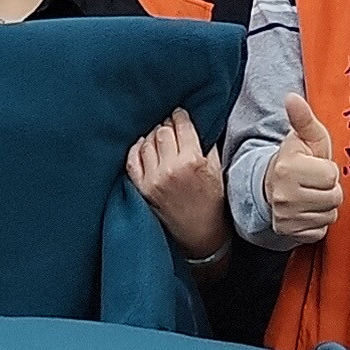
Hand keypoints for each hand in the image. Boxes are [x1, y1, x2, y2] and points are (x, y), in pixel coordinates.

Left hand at [125, 111, 228, 256]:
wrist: (200, 235)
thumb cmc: (212, 202)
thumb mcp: (217, 170)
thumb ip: (207, 144)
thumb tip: (196, 123)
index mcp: (193, 161)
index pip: (181, 125)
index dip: (180, 116)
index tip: (180, 115)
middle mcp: (170, 168)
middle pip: (162, 131)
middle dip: (167, 125)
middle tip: (171, 126)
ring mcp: (153, 179)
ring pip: (146, 142)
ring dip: (153, 136)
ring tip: (160, 138)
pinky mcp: (141, 189)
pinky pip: (132, 160)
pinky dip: (137, 149)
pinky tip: (144, 147)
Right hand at [266, 92, 344, 246]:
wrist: (273, 184)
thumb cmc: (296, 158)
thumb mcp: (305, 136)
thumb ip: (303, 117)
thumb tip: (292, 97)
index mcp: (288, 167)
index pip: (332, 176)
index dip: (329, 170)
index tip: (316, 166)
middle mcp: (284, 194)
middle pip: (334, 198)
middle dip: (330, 189)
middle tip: (315, 182)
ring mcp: (285, 216)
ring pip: (329, 216)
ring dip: (325, 206)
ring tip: (311, 194)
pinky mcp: (288, 232)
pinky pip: (320, 231)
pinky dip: (317, 222)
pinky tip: (307, 210)